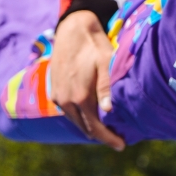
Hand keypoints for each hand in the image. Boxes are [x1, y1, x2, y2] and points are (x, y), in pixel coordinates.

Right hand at [50, 11, 125, 150]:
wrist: (72, 30)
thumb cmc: (94, 45)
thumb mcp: (105, 63)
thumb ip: (106, 87)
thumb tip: (109, 110)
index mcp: (80, 97)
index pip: (95, 128)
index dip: (109, 139)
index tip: (121, 146)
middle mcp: (66, 101)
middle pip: (85, 129)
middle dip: (101, 135)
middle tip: (118, 137)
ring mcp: (58, 97)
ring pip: (76, 121)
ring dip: (90, 125)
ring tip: (107, 127)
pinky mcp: (54, 92)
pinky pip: (68, 112)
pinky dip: (80, 116)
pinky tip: (91, 113)